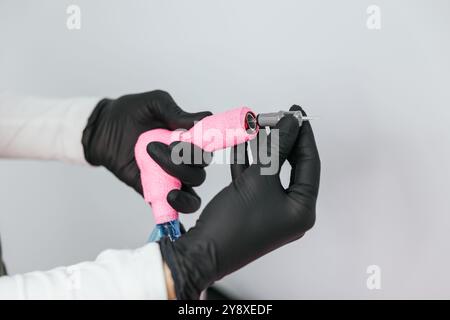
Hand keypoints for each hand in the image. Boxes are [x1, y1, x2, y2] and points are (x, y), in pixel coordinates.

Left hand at [82, 90, 211, 212]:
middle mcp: (184, 161)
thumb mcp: (154, 104)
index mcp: (189, 140)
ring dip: (181, 183)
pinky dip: (176, 208)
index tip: (188, 139)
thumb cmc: (130, 113)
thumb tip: (202, 119)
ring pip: (192, 191)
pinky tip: (169, 197)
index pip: (208, 149)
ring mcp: (170, 178)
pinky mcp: (155, 191)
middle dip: (183, 162)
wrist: (103, 128)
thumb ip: (176, 112)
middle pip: (199, 171)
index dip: (203, 148)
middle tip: (158, 147)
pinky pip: (172, 207)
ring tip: (162, 173)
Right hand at [159, 105, 320, 298]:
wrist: (202, 251)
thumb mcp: (259, 180)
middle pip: (291, 166)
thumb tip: (291, 122)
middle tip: (275, 116)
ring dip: (262, 148)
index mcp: (302, 209)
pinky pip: (254, 180)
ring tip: (256, 125)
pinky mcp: (252, 208)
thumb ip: (277, 148)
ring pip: (270, 171)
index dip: (303, 135)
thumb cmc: (234, 223)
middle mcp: (290, 211)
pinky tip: (240, 143)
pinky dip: (247, 162)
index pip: (310, 163)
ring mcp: (271, 210)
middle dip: (280, 140)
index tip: (296, 111)